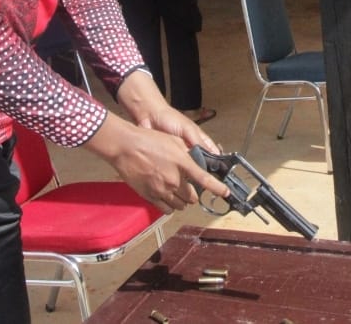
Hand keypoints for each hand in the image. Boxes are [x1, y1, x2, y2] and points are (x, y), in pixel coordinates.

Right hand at [95, 121, 227, 213]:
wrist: (125, 147)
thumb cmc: (148, 140)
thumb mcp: (173, 140)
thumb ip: (187, 152)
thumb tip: (194, 159)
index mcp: (182, 164)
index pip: (205, 180)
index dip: (218, 189)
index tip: (225, 193)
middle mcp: (174, 180)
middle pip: (192, 197)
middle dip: (193, 194)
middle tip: (189, 187)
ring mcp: (162, 190)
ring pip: (180, 205)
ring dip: (183, 201)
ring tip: (178, 193)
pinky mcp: (150, 196)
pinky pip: (166, 209)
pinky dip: (171, 206)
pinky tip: (169, 200)